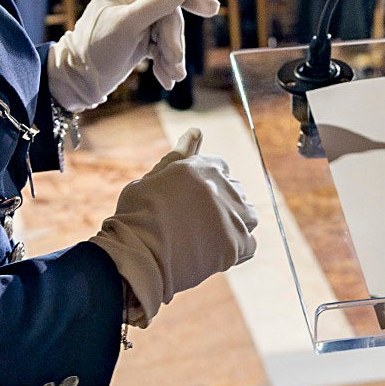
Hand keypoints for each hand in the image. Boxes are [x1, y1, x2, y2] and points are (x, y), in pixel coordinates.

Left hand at [47, 0, 222, 112]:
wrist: (78, 85)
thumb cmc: (95, 50)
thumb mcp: (129, 24)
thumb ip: (162, 0)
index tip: (211, 9)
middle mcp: (131, 0)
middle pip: (170, 11)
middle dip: (174, 39)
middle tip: (176, 61)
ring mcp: (137, 21)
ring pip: (170, 31)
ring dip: (173, 55)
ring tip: (172, 75)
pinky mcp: (141, 40)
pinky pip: (164, 46)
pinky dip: (166, 62)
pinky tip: (166, 79)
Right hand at [88, 130, 257, 327]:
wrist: (136, 254)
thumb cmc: (137, 214)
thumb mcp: (154, 177)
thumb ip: (180, 154)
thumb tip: (196, 131)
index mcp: (202, 167)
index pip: (220, 169)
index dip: (205, 186)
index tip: (190, 202)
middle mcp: (222, 187)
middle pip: (235, 191)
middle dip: (219, 203)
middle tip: (191, 222)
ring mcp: (231, 216)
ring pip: (248, 215)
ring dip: (233, 222)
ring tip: (207, 235)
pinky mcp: (235, 245)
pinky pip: (249, 245)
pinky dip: (236, 249)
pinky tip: (215, 251)